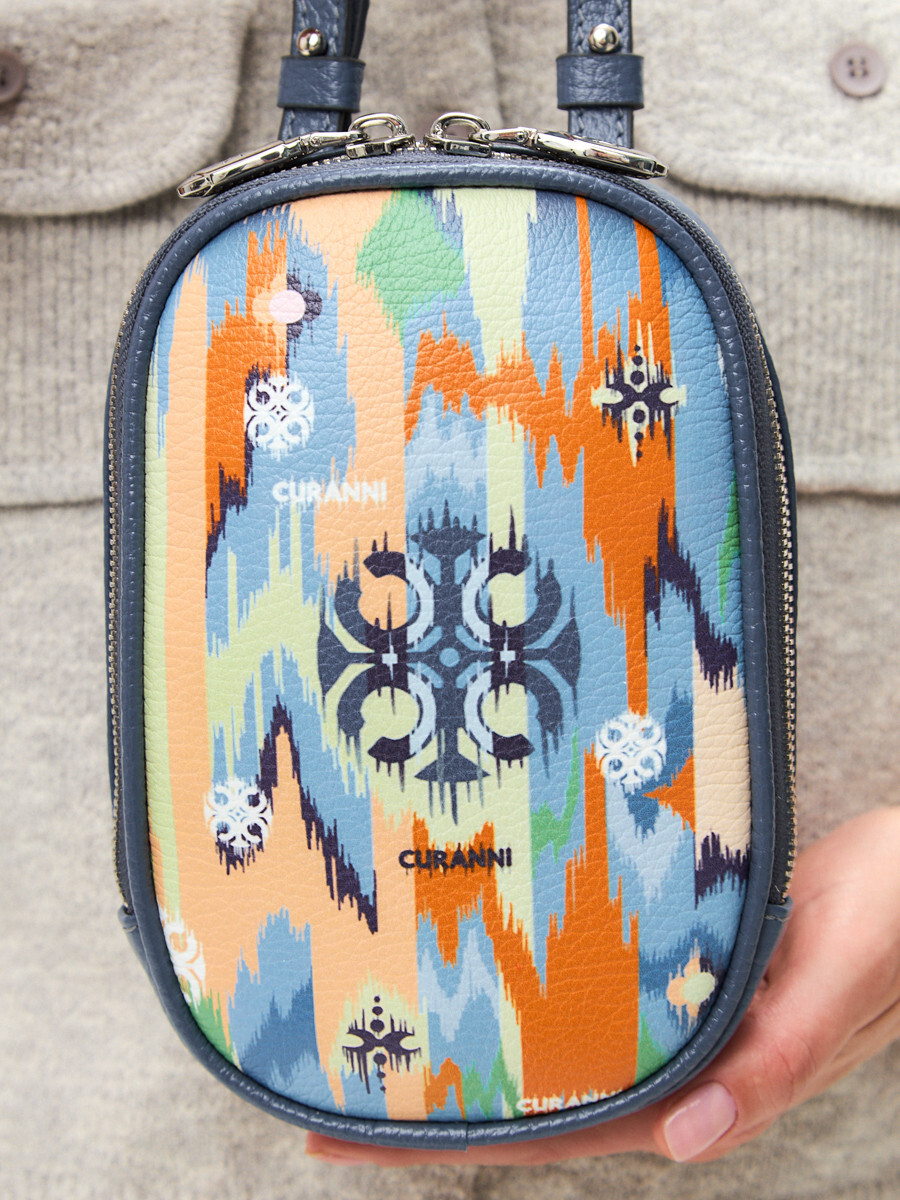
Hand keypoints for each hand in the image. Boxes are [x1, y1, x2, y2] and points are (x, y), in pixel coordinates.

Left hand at [305, 807, 899, 1165]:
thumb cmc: (899, 916)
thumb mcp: (846, 973)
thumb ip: (776, 1061)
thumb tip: (685, 1143)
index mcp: (712, 1079)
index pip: (562, 1130)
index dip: (457, 1140)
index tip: (352, 1134)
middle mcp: (684, 1053)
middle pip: (544, 1088)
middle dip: (440, 1090)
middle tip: (331, 1066)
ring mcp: (681, 1006)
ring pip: (565, 1034)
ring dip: (483, 1030)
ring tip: (387, 1009)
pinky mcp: (688, 956)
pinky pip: (595, 977)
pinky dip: (537, 975)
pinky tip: (489, 950)